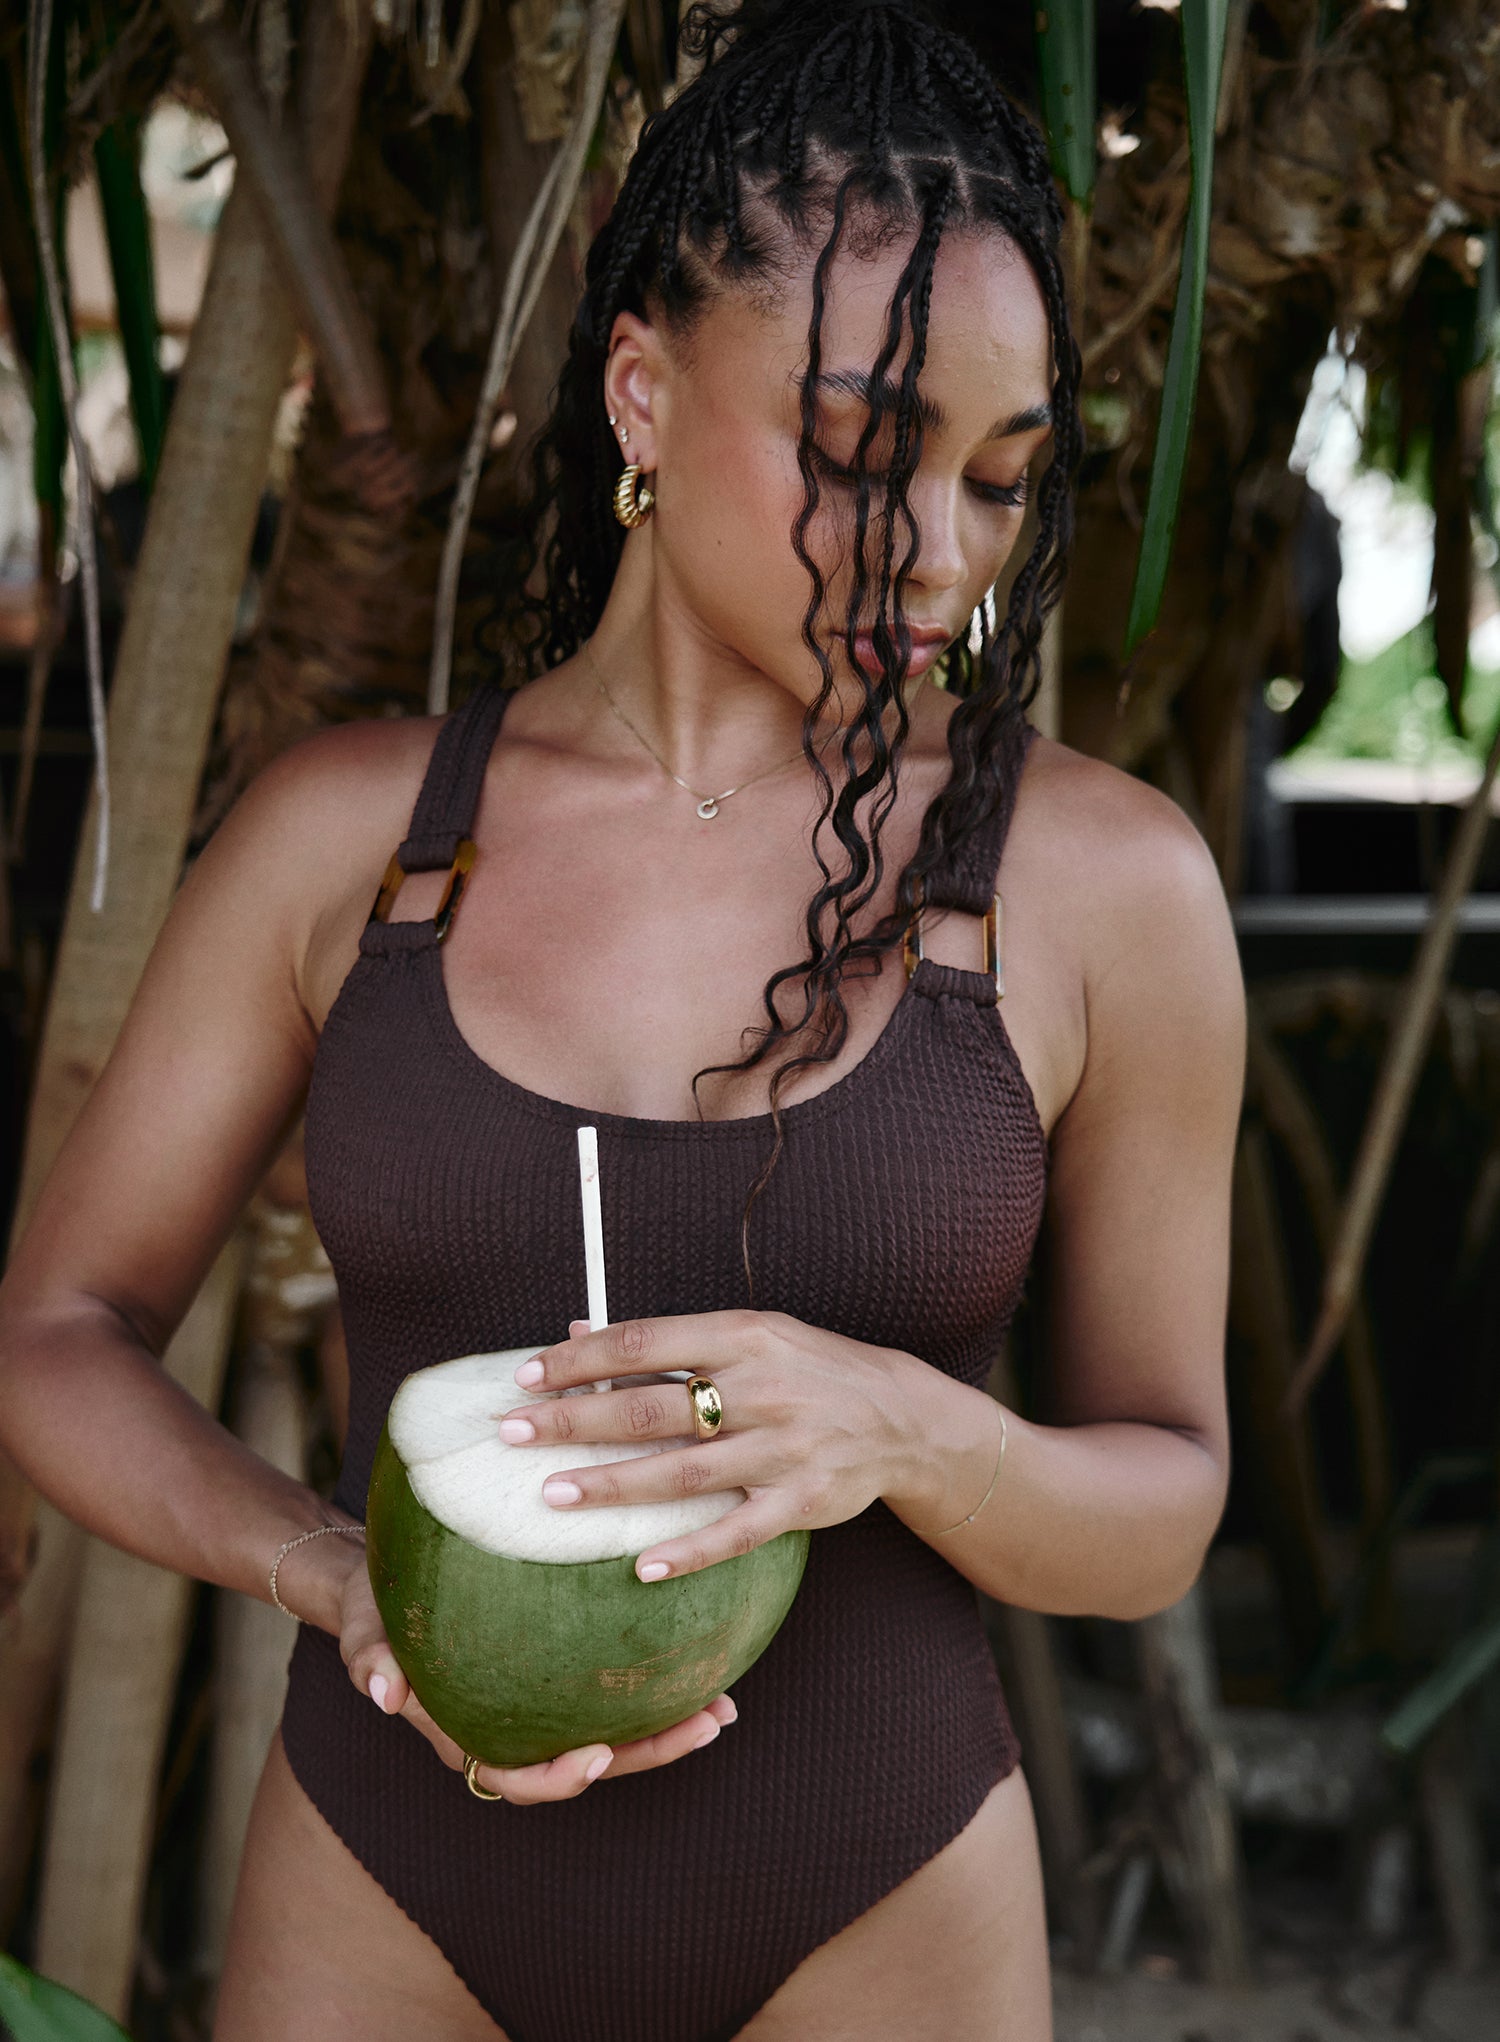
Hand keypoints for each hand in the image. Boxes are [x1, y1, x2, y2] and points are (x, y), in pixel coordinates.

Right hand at [334, 1529, 736, 1801]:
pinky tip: (696, 1659)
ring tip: (722, 1705)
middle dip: (648, 1753)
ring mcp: (537, 1706)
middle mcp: (509, 1729)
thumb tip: (382, 1693)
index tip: (597, 1756)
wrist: (384, 1586)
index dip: (558, 1779)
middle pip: (586, 1762)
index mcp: (465, 1734)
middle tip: (706, 1724)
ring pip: (611, 1733)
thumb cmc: (375, 1613)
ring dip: (667, 1727)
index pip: (516, 1776)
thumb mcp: (366, 1632)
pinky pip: (608, 1692)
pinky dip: (652, 1685)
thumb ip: (372, 1662)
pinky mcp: (558, 1674)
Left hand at [495, 1311, 918, 1582]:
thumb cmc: (807, 1369)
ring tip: (552, 1495)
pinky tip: (641, 1567)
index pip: (645, 1342)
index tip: (526, 1376)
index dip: (581, 1359)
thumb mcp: (750, 1335)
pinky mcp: (803, 1502)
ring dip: (612, 1485)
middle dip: (574, 1421)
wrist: (900, 1415)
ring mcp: (783, 1449)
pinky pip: (736, 1534)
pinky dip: (688, 1552)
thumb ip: (671, 1341)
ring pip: (682, 1473)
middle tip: (511, 1432)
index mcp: (744, 1336)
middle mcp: (762, 1389)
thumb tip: (580, 1333)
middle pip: (651, 1409)